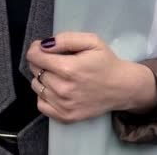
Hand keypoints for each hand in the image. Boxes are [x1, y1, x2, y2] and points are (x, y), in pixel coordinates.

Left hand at [27, 32, 156, 123]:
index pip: (34, 58)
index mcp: (69, 68)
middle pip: (35, 71)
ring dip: (42, 78)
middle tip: (54, 60)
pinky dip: (44, 95)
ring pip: (36, 87)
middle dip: (40, 62)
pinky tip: (56, 89)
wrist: (122, 87)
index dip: (35, 49)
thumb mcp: (91, 41)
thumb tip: (44, 45)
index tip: (41, 47)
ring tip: (57, 75)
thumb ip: (65, 39)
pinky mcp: (66, 117)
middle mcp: (63, 89)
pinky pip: (41, 105)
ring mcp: (64, 105)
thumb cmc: (106, 62)